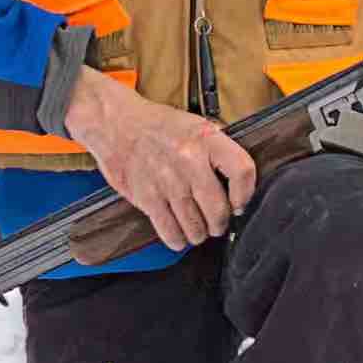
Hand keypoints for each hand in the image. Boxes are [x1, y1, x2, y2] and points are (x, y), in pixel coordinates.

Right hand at [63, 67, 256, 249]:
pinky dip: (177, 239)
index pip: (242, 171)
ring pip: (195, 226)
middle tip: (218, 223)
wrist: (116, 123)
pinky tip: (180, 235)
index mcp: (206, 140)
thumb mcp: (196, 125)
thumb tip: (240, 179)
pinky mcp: (147, 198)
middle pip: (219, 209)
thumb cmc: (158, 125)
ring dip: (200, 233)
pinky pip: (169, 230)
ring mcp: (167, 182)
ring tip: (199, 229)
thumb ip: (219, 149)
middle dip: (221, 223)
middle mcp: (189, 161)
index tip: (240, 202)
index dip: (246, 193)